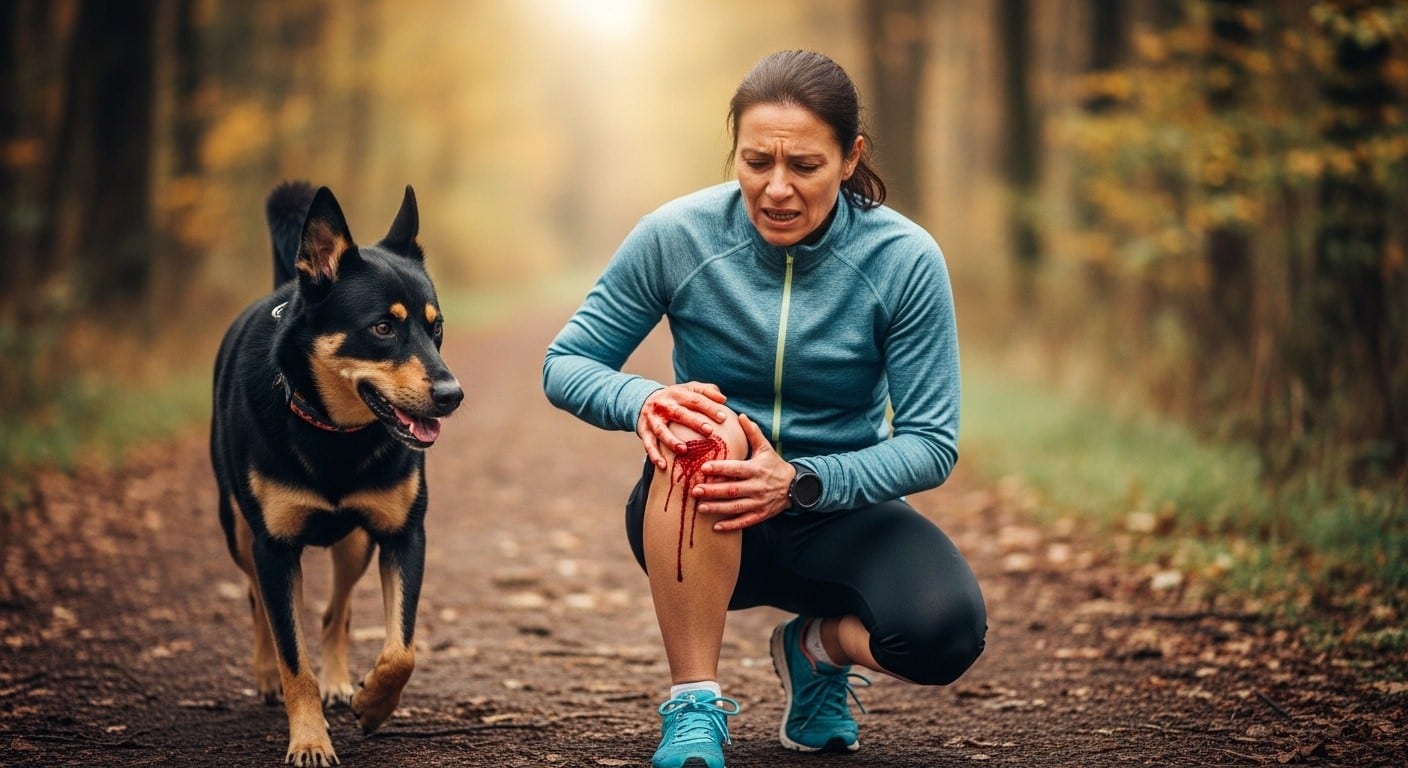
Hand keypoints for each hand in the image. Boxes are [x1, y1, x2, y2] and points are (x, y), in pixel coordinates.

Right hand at [637, 382, 728, 469]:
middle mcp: (663, 405)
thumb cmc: (676, 398)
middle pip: (679, 413)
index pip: (695, 399)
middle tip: (709, 431)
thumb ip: (706, 391)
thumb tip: (723, 399)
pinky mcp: (643, 431)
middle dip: (694, 422)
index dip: (709, 407)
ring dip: (671, 441)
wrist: (644, 401)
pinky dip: (654, 454)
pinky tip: (663, 465)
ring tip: (683, 450)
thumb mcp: (689, 389)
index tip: (724, 418)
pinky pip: (648, 444)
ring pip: (661, 430)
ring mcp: (652, 419)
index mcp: (677, 394)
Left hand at [691, 413, 795, 531]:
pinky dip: (731, 525)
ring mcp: (759, 502)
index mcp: (756, 469)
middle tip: (695, 491)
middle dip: (713, 491)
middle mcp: (757, 487)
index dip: (720, 468)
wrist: (795, 487)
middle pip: (732, 490)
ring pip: (736, 507)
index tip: (704, 468)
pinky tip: (716, 527)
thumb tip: (741, 415)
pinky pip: (745, 522)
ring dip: (717, 508)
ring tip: (700, 508)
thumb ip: (752, 433)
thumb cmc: (774, 465)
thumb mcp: (766, 448)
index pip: (736, 469)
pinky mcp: (761, 515)